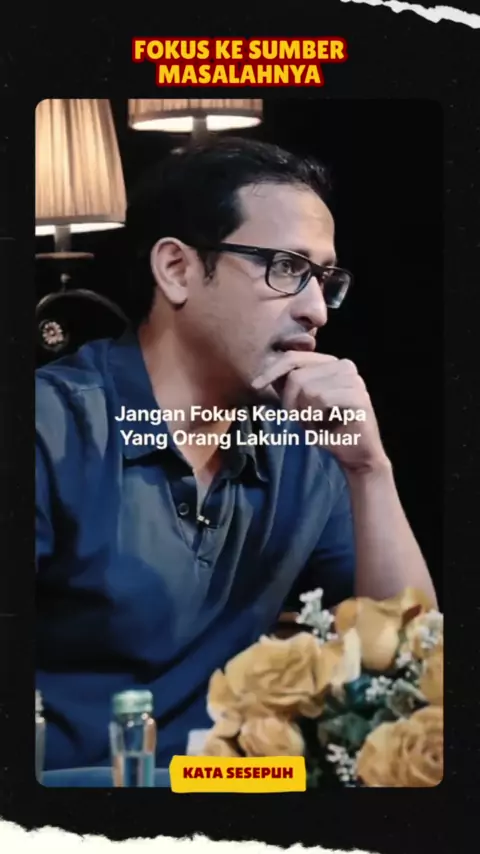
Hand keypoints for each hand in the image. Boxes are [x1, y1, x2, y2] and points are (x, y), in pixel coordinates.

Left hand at [252, 351, 388, 473]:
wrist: (354, 454)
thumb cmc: (326, 428)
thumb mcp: (299, 404)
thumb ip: (286, 384)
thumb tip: (265, 366)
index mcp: (330, 362)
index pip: (293, 357)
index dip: (271, 371)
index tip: (255, 386)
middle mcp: (344, 365)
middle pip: (297, 375)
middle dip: (290, 402)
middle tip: (300, 419)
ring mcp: (354, 379)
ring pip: (308, 389)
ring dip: (305, 412)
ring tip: (316, 423)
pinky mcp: (359, 396)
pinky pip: (322, 399)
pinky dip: (316, 416)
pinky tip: (325, 425)